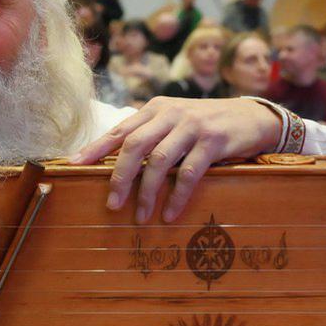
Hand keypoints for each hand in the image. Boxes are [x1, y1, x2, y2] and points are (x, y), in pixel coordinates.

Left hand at [72, 97, 281, 223]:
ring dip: (147, 192)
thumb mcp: (175, 122)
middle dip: (120, 177)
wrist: (253, 118)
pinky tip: (169, 213)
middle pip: (135, 145)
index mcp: (155, 109)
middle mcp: (171, 113)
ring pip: (159, 160)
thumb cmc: (206, 126)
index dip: (95, 148)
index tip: (73, 164)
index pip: (120, 130)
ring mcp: (193, 126)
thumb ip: (149, 135)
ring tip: (141, 216)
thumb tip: (114, 161)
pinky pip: (189, 173)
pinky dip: (177, 196)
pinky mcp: (213, 141)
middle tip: (112, 204)